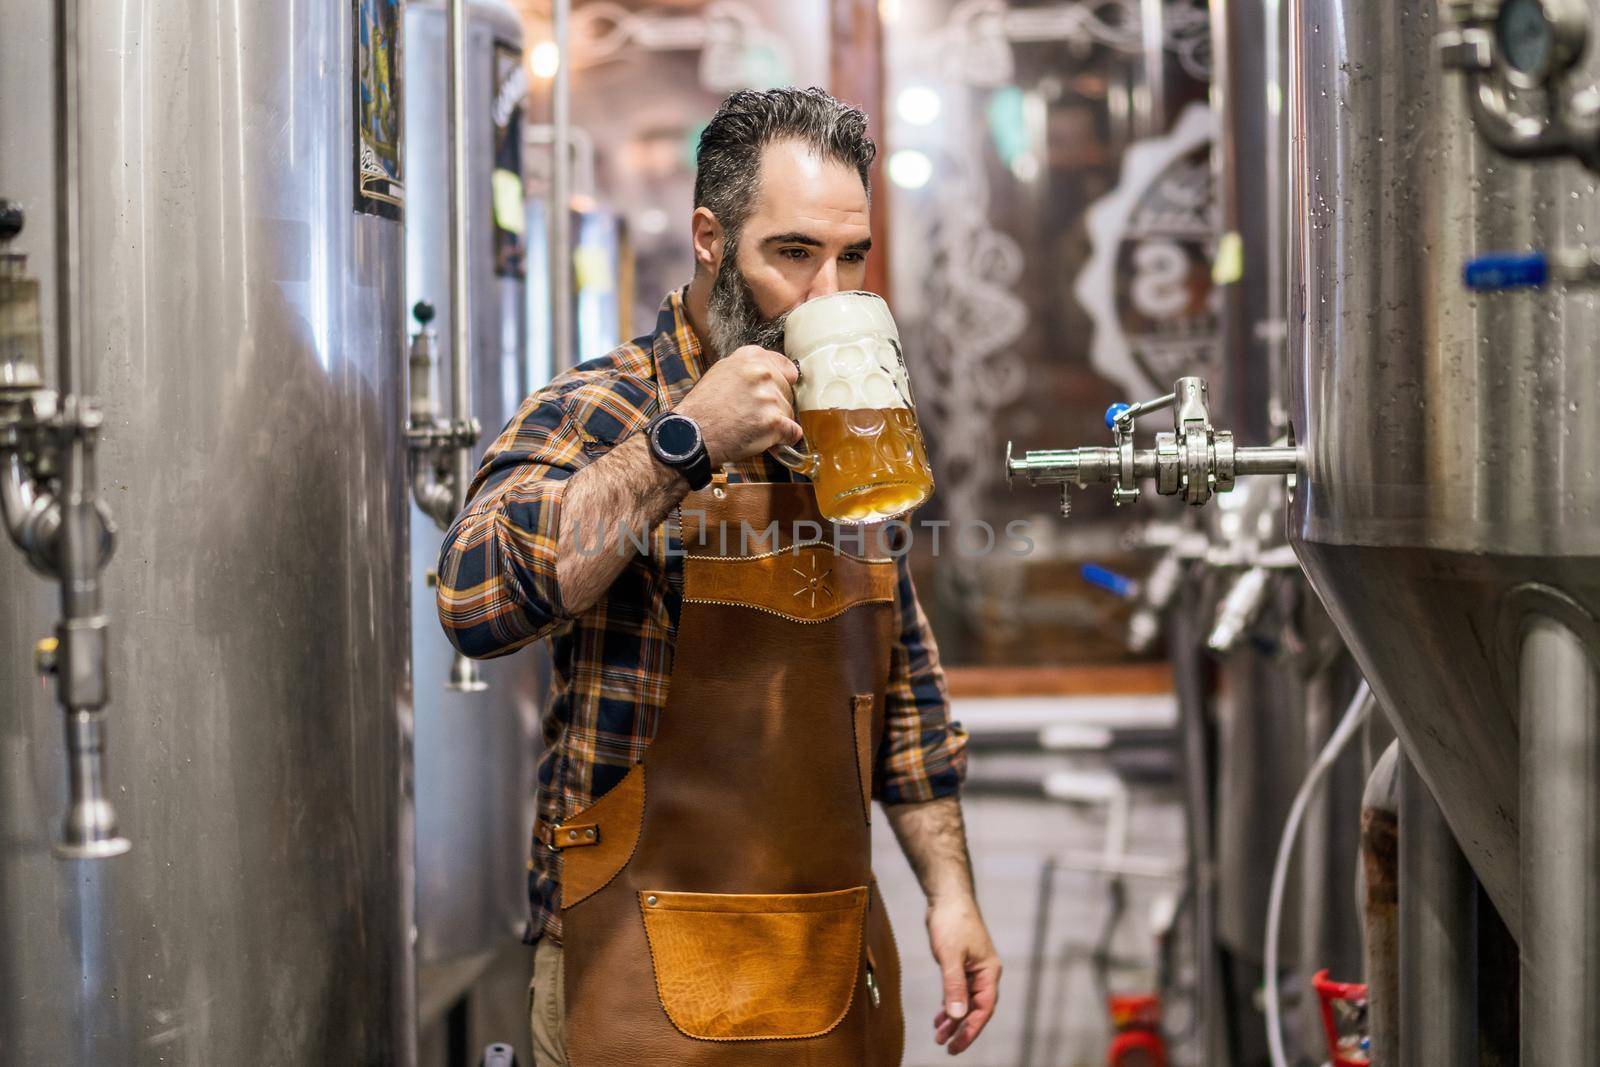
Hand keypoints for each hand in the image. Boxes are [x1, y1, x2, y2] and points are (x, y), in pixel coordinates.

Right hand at [674, 345, 801, 466]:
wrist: (692, 433)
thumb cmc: (704, 407)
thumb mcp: (722, 371)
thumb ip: (749, 368)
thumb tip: (772, 372)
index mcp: (751, 357)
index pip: (786, 368)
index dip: (779, 384)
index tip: (771, 393)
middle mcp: (762, 373)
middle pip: (788, 392)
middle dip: (775, 405)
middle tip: (751, 414)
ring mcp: (769, 397)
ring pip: (789, 412)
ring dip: (775, 423)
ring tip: (750, 426)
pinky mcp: (773, 422)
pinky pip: (793, 432)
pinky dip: (783, 439)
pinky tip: (768, 439)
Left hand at [927, 898, 1000, 1054]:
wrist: (947, 897)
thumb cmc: (952, 922)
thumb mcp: (950, 956)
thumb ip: (953, 986)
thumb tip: (957, 1016)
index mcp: (989, 972)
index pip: (983, 1009)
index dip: (970, 1030)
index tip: (956, 1046)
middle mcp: (984, 973)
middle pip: (975, 1009)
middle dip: (961, 1028)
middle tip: (945, 1046)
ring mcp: (973, 969)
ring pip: (965, 1001)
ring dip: (953, 1019)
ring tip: (939, 1036)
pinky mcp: (962, 965)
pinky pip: (958, 991)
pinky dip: (949, 1004)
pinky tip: (940, 1017)